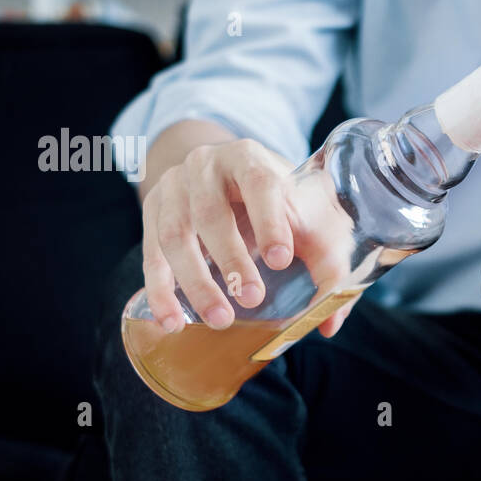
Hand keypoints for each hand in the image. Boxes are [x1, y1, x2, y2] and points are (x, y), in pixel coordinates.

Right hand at [141, 138, 355, 337]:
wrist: (227, 175)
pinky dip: (160, 291)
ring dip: (197, 282)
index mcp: (248, 157)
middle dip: (232, 260)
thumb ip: (327, 261)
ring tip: (220, 319)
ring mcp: (172, 187)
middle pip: (211, 213)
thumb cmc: (277, 199)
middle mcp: (204, 166)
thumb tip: (329, 323)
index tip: (281, 260)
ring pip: (174, 236)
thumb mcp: (306, 213)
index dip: (269, 222)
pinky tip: (172, 321)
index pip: (259, 183)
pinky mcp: (151, 214)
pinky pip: (151, 255)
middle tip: (253, 298)